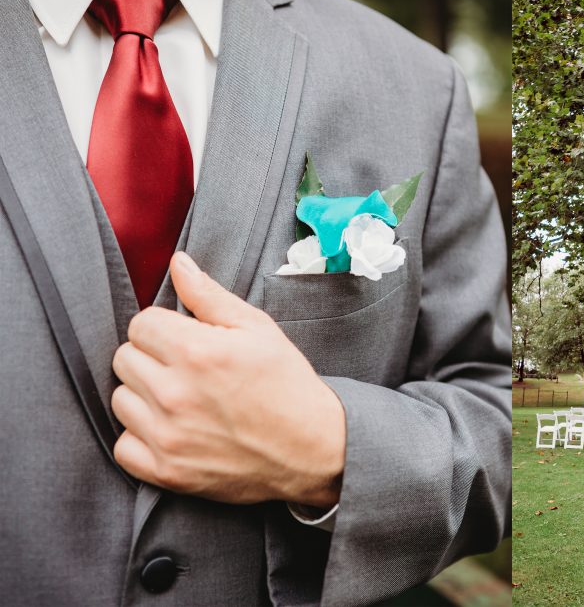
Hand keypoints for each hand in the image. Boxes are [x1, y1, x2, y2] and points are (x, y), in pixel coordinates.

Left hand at [111, 252, 345, 506]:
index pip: (141, 324)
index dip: (164, 327)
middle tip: (187, 369)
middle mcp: (175, 394)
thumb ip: (209, 296)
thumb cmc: (287, 384)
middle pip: (124, 358)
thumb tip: (177, 264)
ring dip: (144, 396)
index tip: (186, 339)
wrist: (312, 449)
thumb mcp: (258, 329)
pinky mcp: (166, 471)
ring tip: (182, 399)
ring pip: (120, 400)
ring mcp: (168, 436)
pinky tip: (173, 430)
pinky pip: (123, 446)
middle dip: (152, 357)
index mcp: (197, 352)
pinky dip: (142, 438)